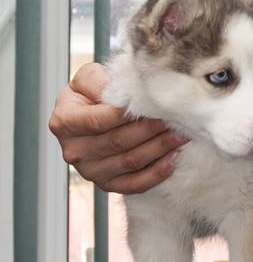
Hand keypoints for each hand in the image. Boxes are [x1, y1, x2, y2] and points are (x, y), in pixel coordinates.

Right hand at [49, 62, 188, 193]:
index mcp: (63, 122)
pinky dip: (156, 173)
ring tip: (180, 134)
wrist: (89, 111)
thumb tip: (124, 91)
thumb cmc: (90, 91)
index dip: (125, 115)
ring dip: (159, 149)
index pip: (97, 121)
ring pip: (129, 163)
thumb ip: (101, 81)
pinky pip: (134, 184)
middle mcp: (73, 151)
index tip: (152, 106)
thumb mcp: (89, 77)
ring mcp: (89, 171)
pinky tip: (173, 158)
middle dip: (149, 130)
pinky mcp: (107, 184)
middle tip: (174, 119)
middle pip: (116, 143)